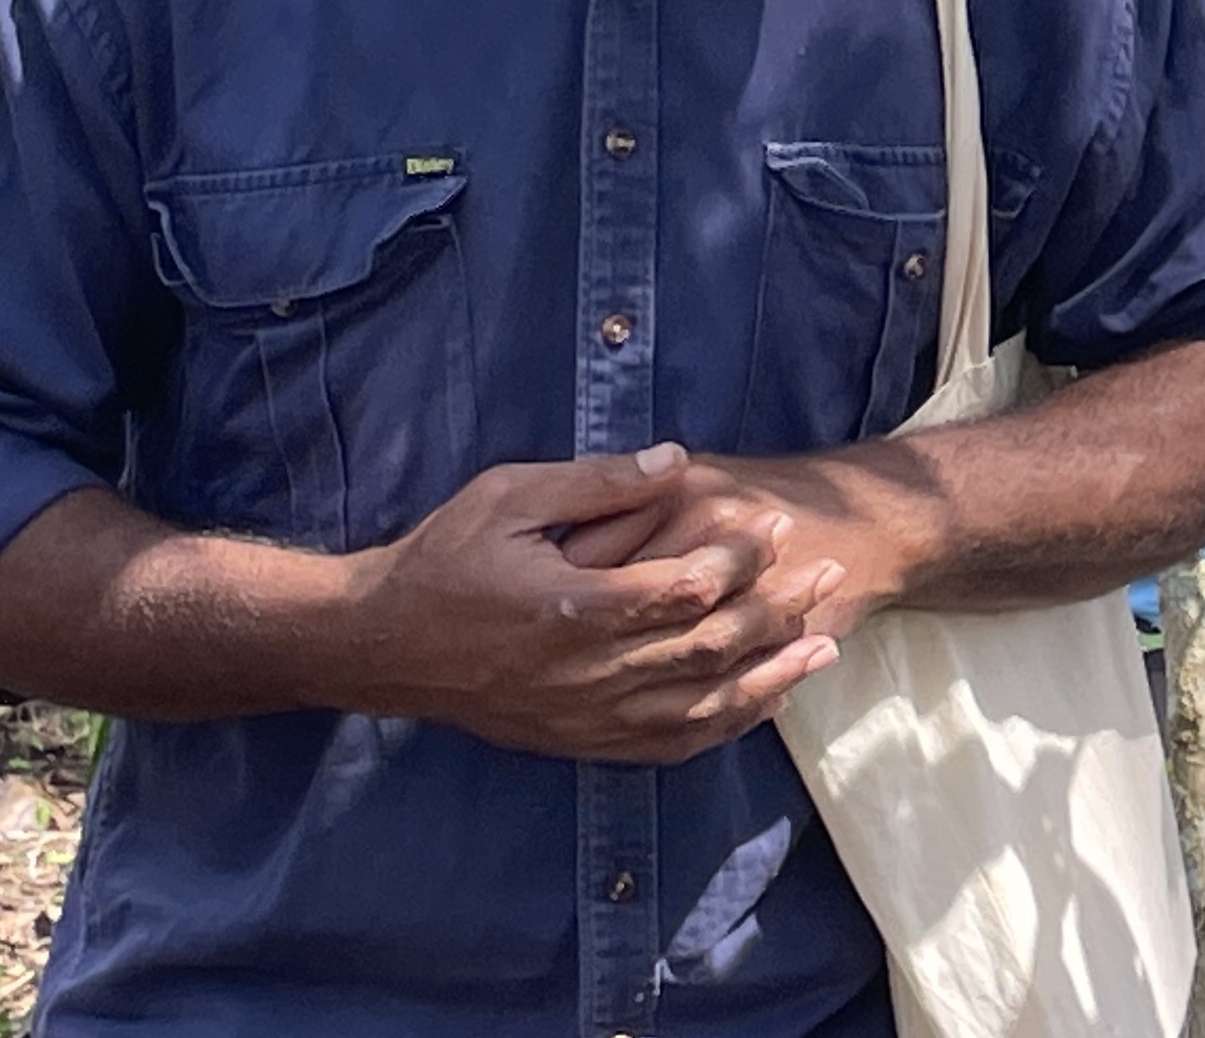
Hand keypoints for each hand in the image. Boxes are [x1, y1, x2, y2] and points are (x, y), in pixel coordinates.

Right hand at [339, 445, 848, 762]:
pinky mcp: (574, 741)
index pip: (683, 589)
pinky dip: (722, 727)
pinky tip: (761, 704)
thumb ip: (595, 481)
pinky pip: (665, 746)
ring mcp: (581, 716)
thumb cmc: (442, 557)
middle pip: (706, 649)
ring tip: (824, 647)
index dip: (742, 560)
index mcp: (571, 608)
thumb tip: (674, 459)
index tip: (780, 528)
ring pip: (697, 707)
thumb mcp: (508, 495)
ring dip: (769, 678)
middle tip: (826, 575)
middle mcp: (583, 672)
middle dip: (776, 611)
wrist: (378, 644)